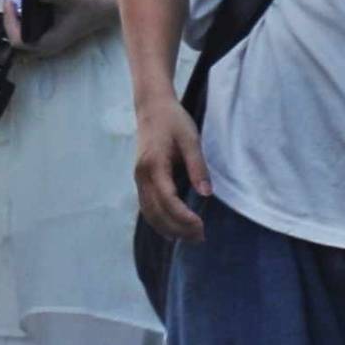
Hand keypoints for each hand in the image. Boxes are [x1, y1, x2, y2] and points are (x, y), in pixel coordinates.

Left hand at [11, 0, 113, 61]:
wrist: (110, 5)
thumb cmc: (93, 3)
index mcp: (49, 42)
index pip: (19, 40)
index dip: (10, 22)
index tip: (10, 1)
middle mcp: (46, 45)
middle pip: (15, 44)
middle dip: (4, 27)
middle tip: (1, 7)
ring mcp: (48, 39)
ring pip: (21, 37)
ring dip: (11, 23)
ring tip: (9, 2)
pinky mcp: (51, 31)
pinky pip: (28, 30)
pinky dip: (20, 19)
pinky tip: (20, 3)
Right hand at [135, 99, 211, 245]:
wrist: (152, 106)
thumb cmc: (173, 121)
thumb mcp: (190, 139)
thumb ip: (197, 167)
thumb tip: (206, 194)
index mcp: (154, 166)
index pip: (168, 202)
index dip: (184, 218)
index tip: (202, 226)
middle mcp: (142, 176)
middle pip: (157, 213)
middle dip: (178, 229)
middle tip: (200, 237)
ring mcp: (138, 179)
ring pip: (149, 214)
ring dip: (168, 229)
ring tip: (190, 238)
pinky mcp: (140, 180)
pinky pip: (147, 207)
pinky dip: (159, 222)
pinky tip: (173, 230)